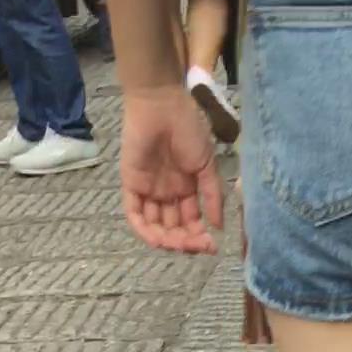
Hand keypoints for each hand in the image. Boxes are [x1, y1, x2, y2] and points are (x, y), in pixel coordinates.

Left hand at [120, 87, 224, 253]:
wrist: (161, 105)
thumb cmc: (187, 129)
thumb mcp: (207, 165)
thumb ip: (213, 196)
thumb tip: (220, 227)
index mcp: (186, 189)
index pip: (191, 222)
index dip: (200, 237)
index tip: (212, 246)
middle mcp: (167, 193)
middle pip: (174, 228)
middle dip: (186, 241)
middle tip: (197, 245)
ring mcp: (148, 190)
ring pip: (155, 226)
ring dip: (167, 240)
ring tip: (179, 244)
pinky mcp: (131, 184)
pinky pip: (135, 215)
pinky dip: (144, 231)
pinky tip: (158, 240)